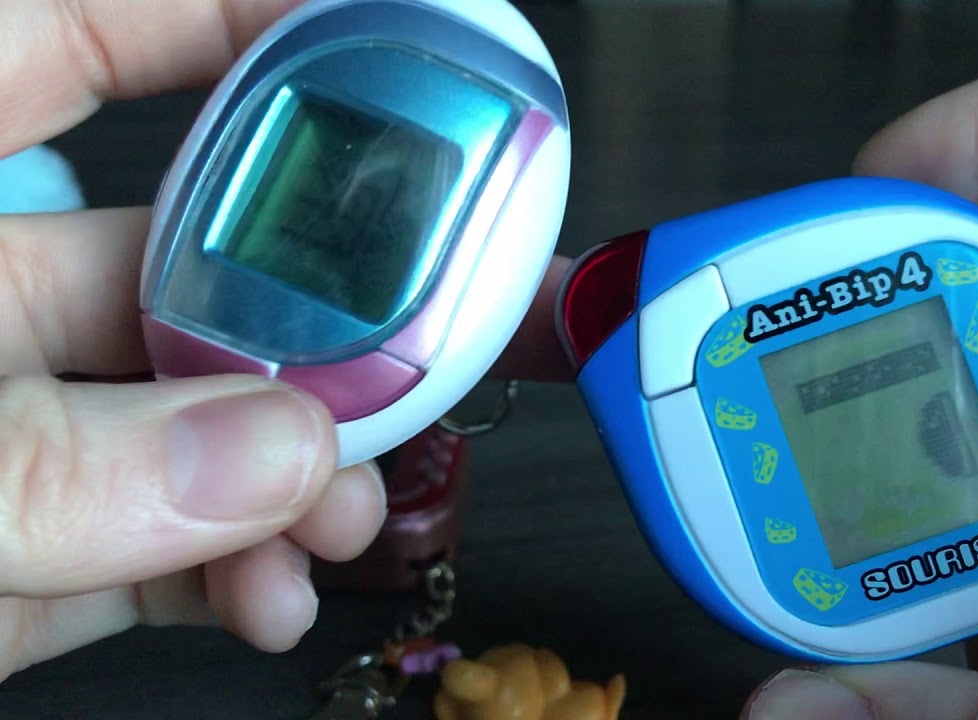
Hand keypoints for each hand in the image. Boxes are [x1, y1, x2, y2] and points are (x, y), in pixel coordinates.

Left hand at [0, 0, 555, 681]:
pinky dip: (238, 564)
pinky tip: (268, 594)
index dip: (234, 17)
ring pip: (205, 411)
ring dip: (307, 465)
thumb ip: (52, 463)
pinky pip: (163, 532)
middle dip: (343, 307)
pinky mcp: (29, 541)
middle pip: (203, 252)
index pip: (81, 36)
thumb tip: (271, 452)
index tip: (374, 44)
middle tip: (464, 327)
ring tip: (345, 511)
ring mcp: (14, 418)